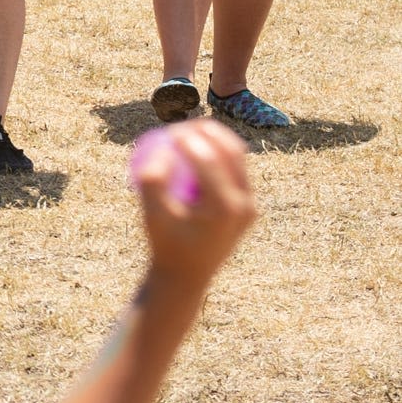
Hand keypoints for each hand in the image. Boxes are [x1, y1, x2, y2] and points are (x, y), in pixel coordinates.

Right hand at [133, 119, 253, 285]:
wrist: (188, 276)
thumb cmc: (165, 245)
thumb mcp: (150, 214)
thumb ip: (151, 180)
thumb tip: (161, 147)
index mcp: (225, 207)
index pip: (209, 158)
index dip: (188, 137)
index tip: (167, 130)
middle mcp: (245, 204)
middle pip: (231, 150)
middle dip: (206, 130)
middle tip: (180, 125)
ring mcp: (250, 206)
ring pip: (237, 157)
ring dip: (213, 140)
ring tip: (186, 135)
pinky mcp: (248, 207)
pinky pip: (235, 170)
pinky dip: (216, 156)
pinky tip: (193, 152)